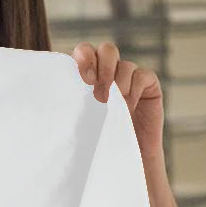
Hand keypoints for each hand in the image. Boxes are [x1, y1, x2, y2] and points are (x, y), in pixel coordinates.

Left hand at [72, 41, 163, 161]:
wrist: (121, 156)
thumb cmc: (95, 137)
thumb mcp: (78, 115)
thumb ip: (72, 96)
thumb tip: (57, 89)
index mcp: (88, 73)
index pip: (85, 51)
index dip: (85, 58)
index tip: (84, 79)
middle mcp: (109, 71)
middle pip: (107, 50)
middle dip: (104, 68)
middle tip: (100, 94)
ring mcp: (130, 76)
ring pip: (125, 65)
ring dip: (119, 85)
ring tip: (115, 108)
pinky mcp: (148, 85)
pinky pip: (143, 75)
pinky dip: (135, 89)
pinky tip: (130, 107)